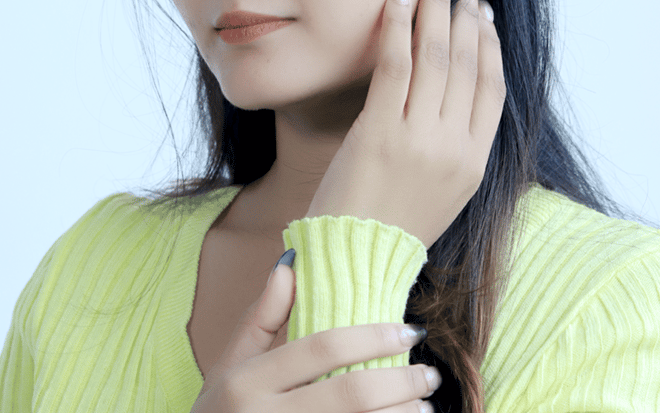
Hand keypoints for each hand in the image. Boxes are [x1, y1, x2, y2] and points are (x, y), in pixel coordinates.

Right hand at [191, 258, 440, 412]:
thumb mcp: (229, 365)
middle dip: (400, 383)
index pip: (321, 348)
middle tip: (430, 374)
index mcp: (246, 382)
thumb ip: (261, 317)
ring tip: (426, 407)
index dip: (371, 336)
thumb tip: (290, 261)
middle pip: (349, 395)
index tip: (408, 330)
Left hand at [305, 0, 505, 247]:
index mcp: (474, 160)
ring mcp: (420, 138)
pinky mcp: (380, 132)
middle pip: (467, 62)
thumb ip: (451, 145)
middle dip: (463, 10)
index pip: (492, 87)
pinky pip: (395, 66)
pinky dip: (397, 25)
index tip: (481, 10)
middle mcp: (455, 145)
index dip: (488, 42)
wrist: (355, 260)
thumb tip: (447, 97)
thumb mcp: (440, 190)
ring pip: (436, 56)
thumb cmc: (389, 224)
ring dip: (435, 5)